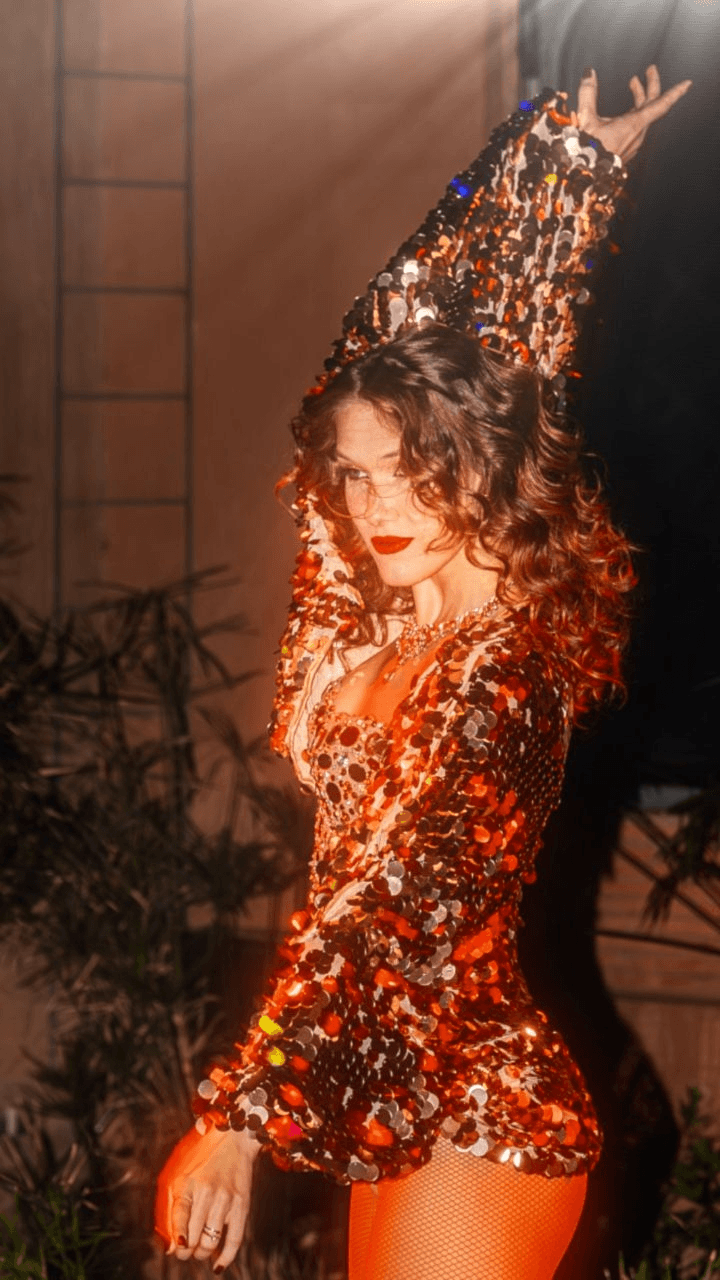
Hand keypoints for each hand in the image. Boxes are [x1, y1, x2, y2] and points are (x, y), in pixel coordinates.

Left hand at [154, 1120, 258, 1270]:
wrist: (234, 1139)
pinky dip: (225, 1257)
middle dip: (187, 1251)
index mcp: (188, 1184)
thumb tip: (168, 1247)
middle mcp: (207, 1192)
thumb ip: (169, 1208)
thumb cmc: (201, 1159)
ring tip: (200, 1250)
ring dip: (202, 1254)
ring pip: (211, 1242)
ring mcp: (226, 1199)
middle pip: (194, 1237)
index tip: (176, 1249)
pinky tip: (217, 1264)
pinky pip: (235, 1239)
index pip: (179, 1220)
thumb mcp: (179, 1176)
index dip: (176, 1241)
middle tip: (187, 1250)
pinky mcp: (242, 1204)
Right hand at [573, 65, 691, 162]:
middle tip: (649, 70)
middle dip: (650, 86)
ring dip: (640, 98)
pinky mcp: (627, 149)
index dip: (675, 92)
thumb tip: (589, 72)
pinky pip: (637, 127)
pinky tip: (625, 110)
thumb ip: (588, 94)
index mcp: (633, 125)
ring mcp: (633, 143)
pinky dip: (634, 112)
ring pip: (644, 116)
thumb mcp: (586, 119)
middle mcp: (637, 134)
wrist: (583, 178)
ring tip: (632, 84)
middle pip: (651, 106)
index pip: (660, 105)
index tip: (687, 84)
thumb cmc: (586, 152)